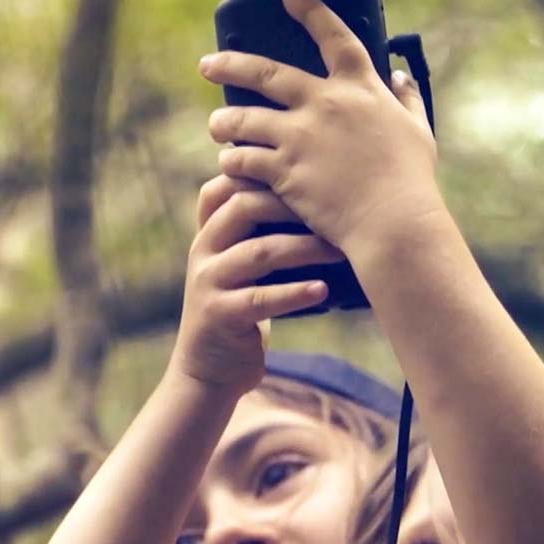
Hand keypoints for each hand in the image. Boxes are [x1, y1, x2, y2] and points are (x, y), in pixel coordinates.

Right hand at [166, 174, 344, 394]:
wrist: (208, 371)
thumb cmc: (238, 311)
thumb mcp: (238, 268)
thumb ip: (255, 234)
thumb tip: (312, 200)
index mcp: (208, 233)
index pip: (224, 186)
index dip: (260, 173)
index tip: (307, 172)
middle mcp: (203, 251)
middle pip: (243, 208)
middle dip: (291, 204)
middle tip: (334, 208)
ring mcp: (208, 283)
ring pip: (259, 252)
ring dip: (304, 248)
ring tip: (339, 251)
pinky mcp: (219, 316)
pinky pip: (261, 299)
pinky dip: (294, 293)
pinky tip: (323, 290)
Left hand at [199, 0, 442, 258]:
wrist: (394, 222)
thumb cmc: (411, 181)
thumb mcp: (418, 131)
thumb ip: (407, 100)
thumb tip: (400, 78)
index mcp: (360, 89)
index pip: (333, 37)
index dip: (310, 11)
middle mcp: (324, 104)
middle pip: (265, 73)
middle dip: (231, 65)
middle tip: (208, 65)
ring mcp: (300, 137)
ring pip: (244, 119)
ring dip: (224, 122)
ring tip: (216, 127)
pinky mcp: (284, 171)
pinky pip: (244, 159)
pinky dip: (233, 161)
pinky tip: (229, 165)